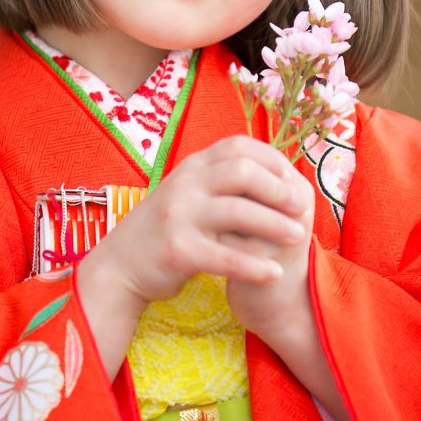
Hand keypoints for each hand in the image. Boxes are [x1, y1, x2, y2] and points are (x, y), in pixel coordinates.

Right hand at [76, 135, 308, 377]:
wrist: (119, 266)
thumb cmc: (166, 229)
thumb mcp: (188, 193)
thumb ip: (220, 180)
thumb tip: (275, 172)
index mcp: (192, 167)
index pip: (239, 146)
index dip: (272, 160)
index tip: (294, 180)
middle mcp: (184, 184)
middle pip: (241, 171)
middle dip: (277, 188)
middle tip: (301, 207)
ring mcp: (178, 216)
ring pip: (237, 212)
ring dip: (273, 225)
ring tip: (297, 237)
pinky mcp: (177, 251)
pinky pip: (224, 256)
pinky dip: (253, 266)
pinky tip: (274, 274)